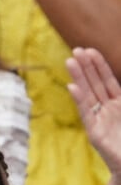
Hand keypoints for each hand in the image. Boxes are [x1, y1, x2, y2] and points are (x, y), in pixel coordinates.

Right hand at [67, 47, 120, 175]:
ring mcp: (100, 121)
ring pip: (88, 95)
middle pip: (94, 84)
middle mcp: (107, 110)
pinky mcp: (95, 134)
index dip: (98, 65)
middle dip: (85, 67)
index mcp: (119, 105)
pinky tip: (72, 87)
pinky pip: (86, 113)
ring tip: (70, 62)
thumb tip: (120, 87)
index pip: (106, 81)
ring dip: (79, 78)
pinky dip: (79, 100)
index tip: (89, 50)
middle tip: (75, 50)